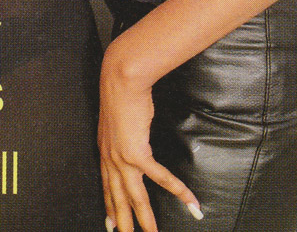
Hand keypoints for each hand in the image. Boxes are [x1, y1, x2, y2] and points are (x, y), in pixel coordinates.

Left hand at [99, 40, 201, 231]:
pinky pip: (161, 178)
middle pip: (117, 198)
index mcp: (105, 150)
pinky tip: (191, 203)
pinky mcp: (136, 153)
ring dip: (145, 220)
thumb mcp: (118, 117)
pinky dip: (178, 191)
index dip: (108, 205)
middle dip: (121, 222)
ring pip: (135, 198)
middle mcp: (110, 158)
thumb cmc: (121, 91)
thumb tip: (134, 132)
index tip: (109, 223)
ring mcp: (122, 158)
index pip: (106, 185)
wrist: (120, 79)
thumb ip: (124, 130)